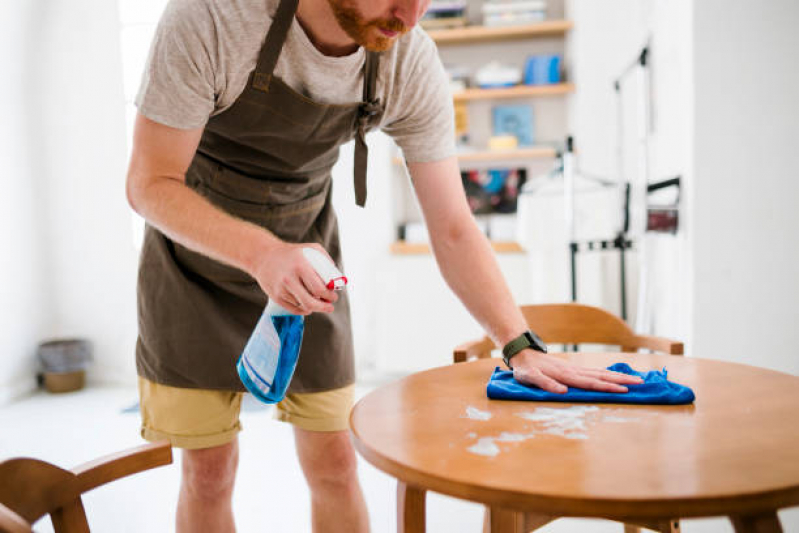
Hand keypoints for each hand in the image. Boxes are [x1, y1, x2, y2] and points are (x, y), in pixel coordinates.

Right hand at [250, 241, 338, 315]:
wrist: (263, 256)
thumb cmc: (291, 253)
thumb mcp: (310, 249)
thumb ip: (325, 260)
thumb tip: (336, 278)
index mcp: (300, 265)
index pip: (319, 288)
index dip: (329, 296)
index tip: (334, 297)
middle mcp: (289, 278)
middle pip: (311, 302)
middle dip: (324, 307)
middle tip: (330, 306)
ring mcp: (281, 289)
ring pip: (303, 306)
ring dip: (314, 307)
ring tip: (318, 303)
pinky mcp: (275, 297)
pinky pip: (294, 310)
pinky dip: (303, 310)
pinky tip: (308, 307)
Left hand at [510, 349, 643, 393]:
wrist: (524, 354)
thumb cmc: (526, 369)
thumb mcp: (530, 377)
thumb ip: (545, 383)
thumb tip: (563, 391)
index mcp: (566, 375)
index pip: (591, 383)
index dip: (607, 387)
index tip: (624, 390)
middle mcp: (574, 371)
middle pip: (601, 376)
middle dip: (621, 380)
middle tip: (640, 383)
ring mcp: (575, 369)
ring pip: (600, 373)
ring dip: (618, 376)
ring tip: (635, 379)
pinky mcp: (573, 369)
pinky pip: (594, 372)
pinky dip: (607, 374)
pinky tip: (615, 376)